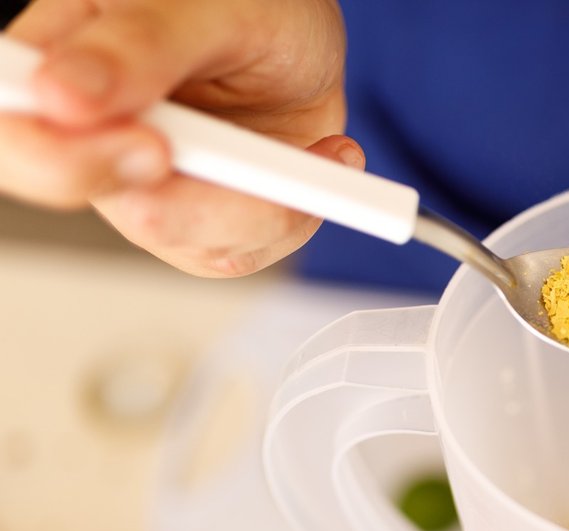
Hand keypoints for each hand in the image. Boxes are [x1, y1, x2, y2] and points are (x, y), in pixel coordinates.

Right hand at [1, 0, 358, 276]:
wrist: (306, 35)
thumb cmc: (254, 2)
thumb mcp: (209, 5)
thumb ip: (139, 44)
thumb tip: (64, 95)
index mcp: (60, 61)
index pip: (17, 137)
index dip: (67, 162)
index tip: (155, 147)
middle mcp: (91, 133)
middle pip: (107, 205)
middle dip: (203, 195)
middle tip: (265, 160)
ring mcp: (144, 185)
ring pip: (185, 237)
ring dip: (266, 203)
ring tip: (314, 146)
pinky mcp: (199, 221)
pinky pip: (236, 249)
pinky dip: (292, 214)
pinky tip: (319, 161)